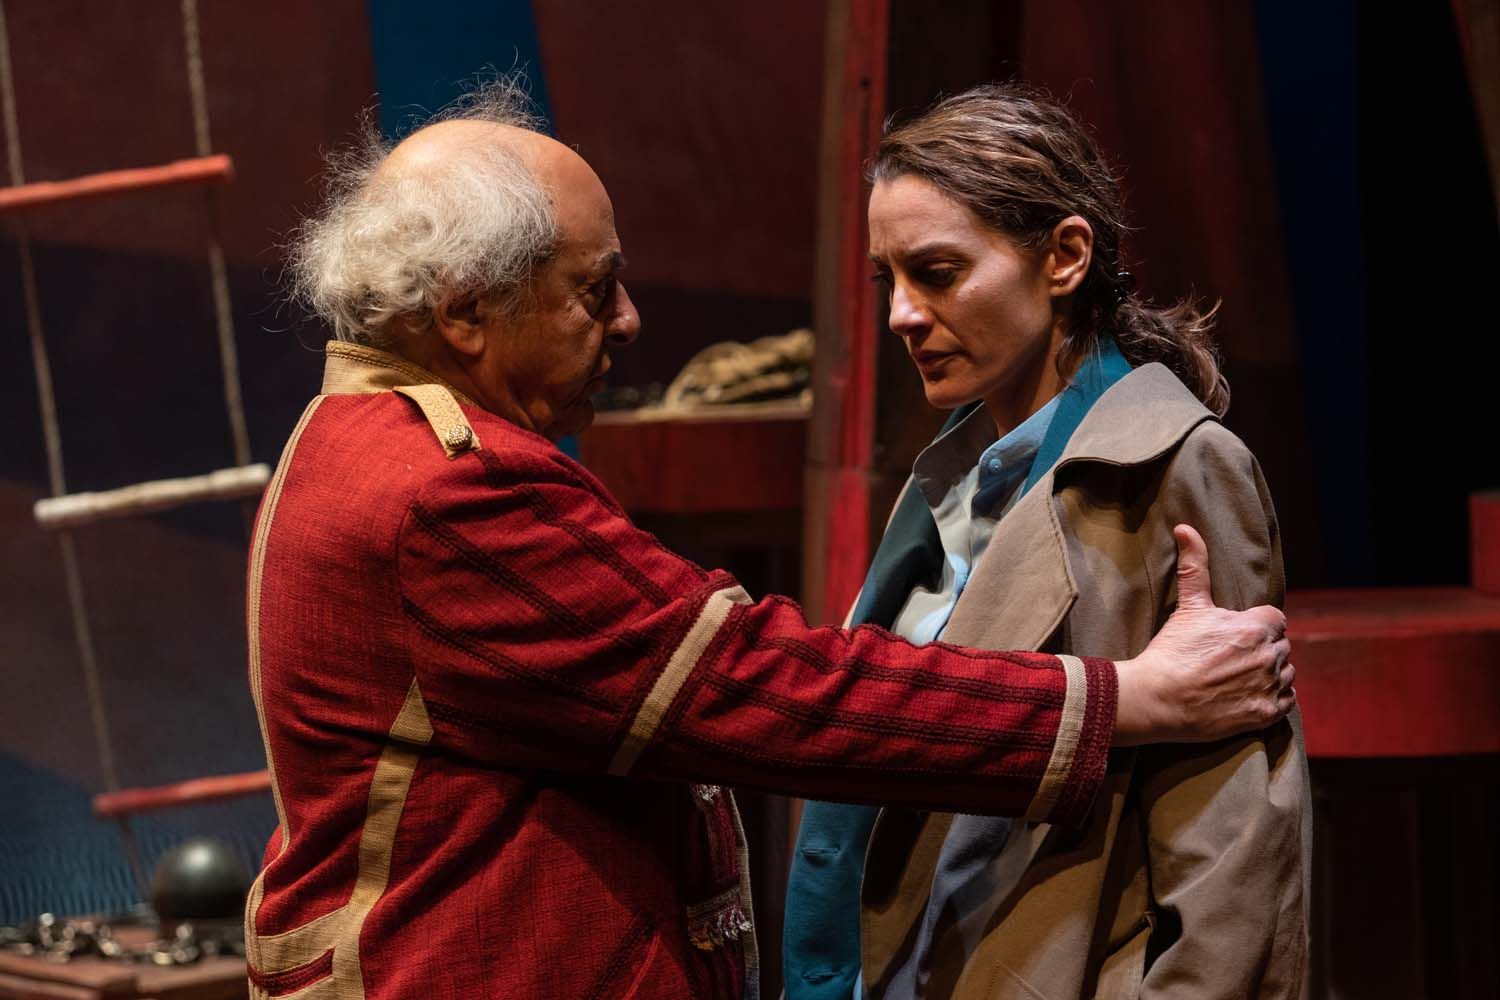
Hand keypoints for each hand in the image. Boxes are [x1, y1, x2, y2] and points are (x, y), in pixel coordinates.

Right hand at [1112, 524, 1293, 745]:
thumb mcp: (1188, 606)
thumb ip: (1196, 566)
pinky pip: (1287, 701)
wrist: (1158, 699)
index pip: (1276, 619)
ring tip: (1240, 677)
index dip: (1256, 625)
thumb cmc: (1172, 651)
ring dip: (1271, 673)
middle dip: (1263, 649)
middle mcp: (1269, 656)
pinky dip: (1272, 698)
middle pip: (1281, 646)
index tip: (1236, 635)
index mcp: (1255, 627)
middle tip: (1233, 657)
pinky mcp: (1266, 713)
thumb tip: (1185, 528)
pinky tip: (1248, 695)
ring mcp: (1269, 686)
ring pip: (1286, 673)